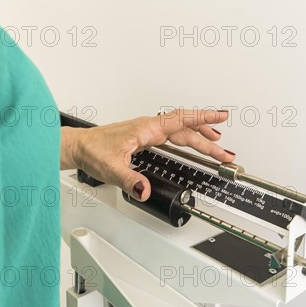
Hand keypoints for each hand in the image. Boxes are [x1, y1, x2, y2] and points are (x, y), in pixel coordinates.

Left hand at [60, 108, 233, 201]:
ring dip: (199, 136)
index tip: (221, 116)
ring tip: (217, 144)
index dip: (203, 118)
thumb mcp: (110, 168)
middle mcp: (149, 127)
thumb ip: (129, 179)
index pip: (180, 120)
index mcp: (146, 129)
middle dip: (208, 139)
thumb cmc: (92, 151)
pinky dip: (186, 136)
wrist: (80, 147)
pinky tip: (191, 141)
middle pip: (185, 129)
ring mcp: (148, 131)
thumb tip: (145, 190)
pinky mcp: (145, 136)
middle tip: (225, 153)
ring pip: (180, 130)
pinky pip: (172, 133)